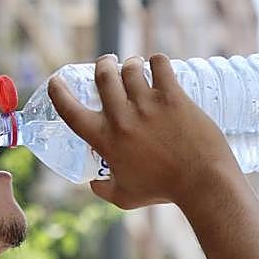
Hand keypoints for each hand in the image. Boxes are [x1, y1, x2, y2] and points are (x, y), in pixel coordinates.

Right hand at [48, 53, 241, 208]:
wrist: (202, 183)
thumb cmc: (163, 191)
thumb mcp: (125, 197)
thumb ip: (104, 190)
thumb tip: (93, 183)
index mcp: (105, 140)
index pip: (70, 111)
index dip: (58, 91)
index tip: (57, 81)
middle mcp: (122, 118)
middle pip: (103, 75)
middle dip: (104, 64)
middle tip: (109, 64)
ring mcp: (148, 105)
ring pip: (131, 67)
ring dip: (131, 63)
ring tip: (136, 66)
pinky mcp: (173, 97)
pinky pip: (160, 64)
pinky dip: (157, 60)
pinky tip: (158, 65)